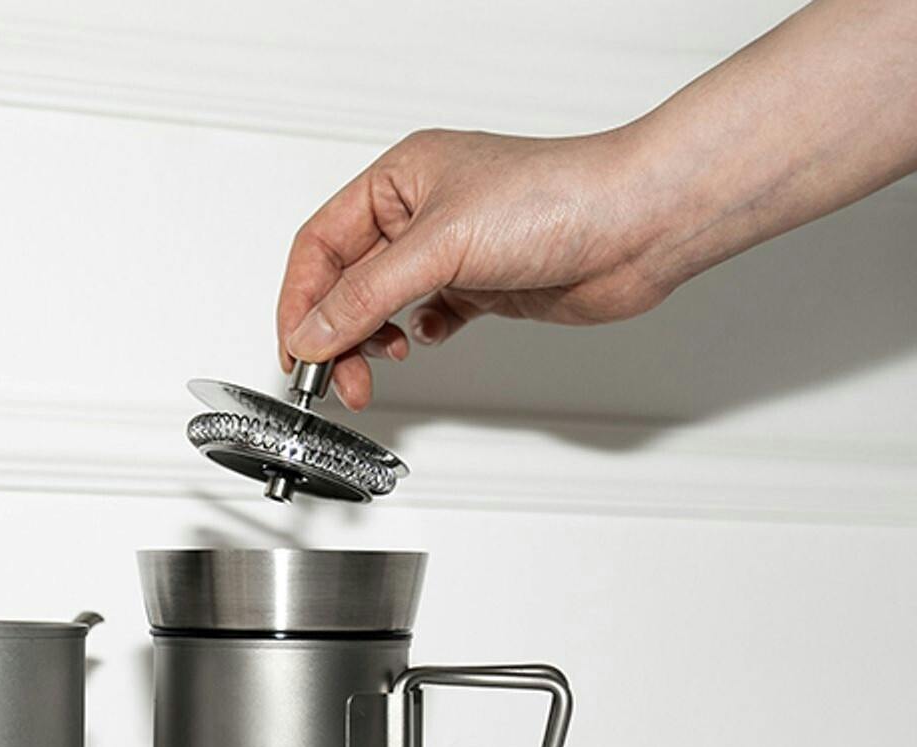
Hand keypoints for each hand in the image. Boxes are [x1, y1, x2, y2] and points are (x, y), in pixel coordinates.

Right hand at [277, 128, 669, 409]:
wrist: (640, 224)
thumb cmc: (558, 197)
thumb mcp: (440, 245)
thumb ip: (365, 295)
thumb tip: (311, 332)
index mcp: (399, 179)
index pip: (320, 245)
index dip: (299, 300)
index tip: (296, 351)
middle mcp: (420, 212)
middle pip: (346, 282)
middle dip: (335, 333)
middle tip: (336, 378)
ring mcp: (452, 250)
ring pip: (382, 306)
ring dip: (370, 342)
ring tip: (379, 368)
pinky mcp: (482, 285)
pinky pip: (425, 316)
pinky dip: (415, 335)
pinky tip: (426, 338)